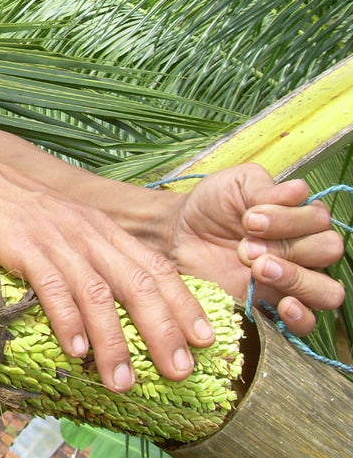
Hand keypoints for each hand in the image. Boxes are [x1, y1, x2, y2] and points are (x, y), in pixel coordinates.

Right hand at [0, 159, 219, 392]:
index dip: (183, 303)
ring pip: (97, 293)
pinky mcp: (22, 246)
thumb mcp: (61, 222)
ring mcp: (55, 238)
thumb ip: (87, 250)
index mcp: (100, 226)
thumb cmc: (10, 205)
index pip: (154, 266)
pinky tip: (75, 350)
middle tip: (179, 371)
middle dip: (162, 331)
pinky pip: (52, 287)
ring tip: (121, 381)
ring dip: (114, 341)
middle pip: (137, 284)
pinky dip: (67, 320)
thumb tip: (108, 294)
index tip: (205, 339)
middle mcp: (86, 232)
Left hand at [168, 164, 345, 334]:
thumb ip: (264, 187)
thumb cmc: (212, 205)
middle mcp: (304, 249)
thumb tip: (296, 193)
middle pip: (328, 250)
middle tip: (246, 246)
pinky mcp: (274, 306)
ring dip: (296, 277)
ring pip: (328, 290)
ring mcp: (293, 281)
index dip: (289, 219)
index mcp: (300, 217)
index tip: (249, 219)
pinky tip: (282, 304)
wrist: (180, 233)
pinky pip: (307, 324)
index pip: (320, 220)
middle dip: (288, 245)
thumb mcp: (234, 184)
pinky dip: (301, 316)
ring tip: (257, 268)